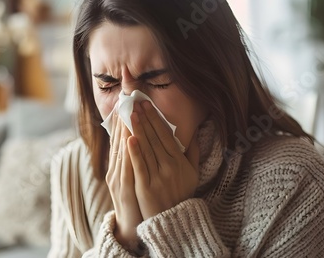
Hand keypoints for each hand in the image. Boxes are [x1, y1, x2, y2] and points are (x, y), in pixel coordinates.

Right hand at [105, 111, 143, 250]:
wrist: (132, 227)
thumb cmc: (138, 200)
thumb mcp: (136, 177)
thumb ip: (139, 159)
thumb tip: (142, 141)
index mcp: (119, 165)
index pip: (120, 139)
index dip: (122, 121)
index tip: (126, 103)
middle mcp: (115, 169)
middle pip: (118, 141)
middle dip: (123, 119)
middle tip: (126, 100)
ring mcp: (118, 179)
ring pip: (120, 150)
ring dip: (124, 130)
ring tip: (127, 111)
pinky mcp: (123, 188)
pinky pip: (126, 167)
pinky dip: (127, 152)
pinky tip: (130, 138)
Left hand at [127, 101, 199, 219]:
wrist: (173, 221)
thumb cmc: (181, 194)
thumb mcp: (193, 173)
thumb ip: (192, 152)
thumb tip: (194, 132)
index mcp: (179, 161)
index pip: (166, 135)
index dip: (155, 118)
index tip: (146, 104)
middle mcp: (170, 167)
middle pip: (155, 138)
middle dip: (144, 119)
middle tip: (134, 103)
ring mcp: (158, 177)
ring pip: (146, 149)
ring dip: (137, 130)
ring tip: (129, 114)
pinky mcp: (146, 188)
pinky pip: (140, 166)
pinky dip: (135, 152)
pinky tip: (129, 138)